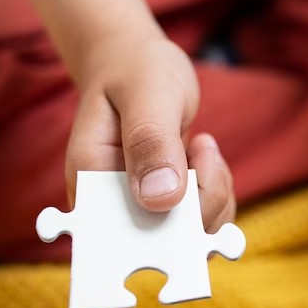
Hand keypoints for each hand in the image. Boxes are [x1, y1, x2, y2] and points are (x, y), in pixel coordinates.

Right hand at [65, 35, 235, 230]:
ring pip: (194, 234)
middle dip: (204, 204)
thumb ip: (151, 143)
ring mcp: (139, 207)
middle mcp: (112, 203)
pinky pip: (204, 219)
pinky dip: (217, 193)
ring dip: (215, 195)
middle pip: (169, 242)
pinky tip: (205, 157)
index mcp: (90, 181)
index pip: (129, 235)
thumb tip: (161, 200)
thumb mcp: (146, 95)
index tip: (195, 176)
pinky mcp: (164, 204)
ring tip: (202, 147)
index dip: (172, 229)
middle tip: (203, 150)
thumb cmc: (135, 72)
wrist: (136, 65)